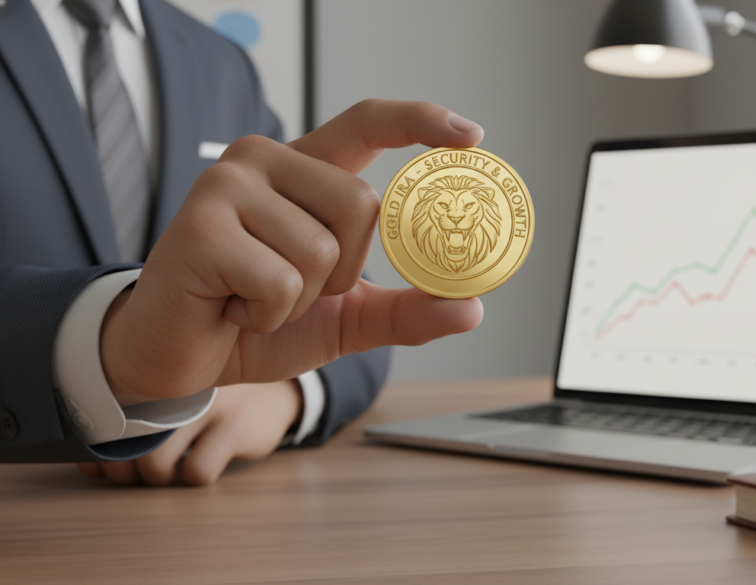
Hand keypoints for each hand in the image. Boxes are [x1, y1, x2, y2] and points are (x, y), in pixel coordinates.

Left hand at [76, 381, 301, 485]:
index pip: (105, 421)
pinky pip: (197, 472)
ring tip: (175, 465)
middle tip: (143, 471)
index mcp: (153, 377)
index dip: (101, 453)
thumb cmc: (209, 406)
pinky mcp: (235, 426)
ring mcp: (207, 405)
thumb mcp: (171, 404)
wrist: (274, 395)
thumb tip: (89, 468)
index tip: (109, 463)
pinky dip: (196, 477)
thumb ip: (132, 427)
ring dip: (161, 479)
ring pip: (156, 465)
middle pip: (126, 449)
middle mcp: (176, 387)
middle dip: (127, 474)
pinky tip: (207, 461)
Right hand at [100, 100, 485, 404]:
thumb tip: (473, 309)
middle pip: (361, 205)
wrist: (182, 358)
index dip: (420, 122)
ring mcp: (227, 184)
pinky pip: (280, 282)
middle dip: (344, 270)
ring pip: (322, 249)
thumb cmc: (260, 322)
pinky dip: (267, 315)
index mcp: (305, 170)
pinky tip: (232, 307)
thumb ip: (406, 310)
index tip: (471, 138)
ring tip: (254, 297)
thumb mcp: (347, 317)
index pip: (367, 123)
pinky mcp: (201, 224)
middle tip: (295, 288)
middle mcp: (265, 160)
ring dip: (301, 299)